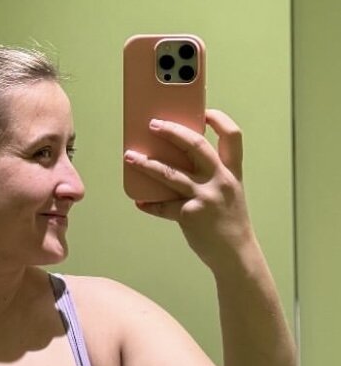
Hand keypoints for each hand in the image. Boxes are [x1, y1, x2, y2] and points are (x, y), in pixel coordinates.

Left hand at [124, 109, 255, 272]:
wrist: (235, 254)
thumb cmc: (229, 223)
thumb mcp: (228, 194)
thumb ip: (210, 178)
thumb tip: (175, 164)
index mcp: (232, 172)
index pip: (232, 136)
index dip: (219, 120)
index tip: (204, 112)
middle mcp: (220, 180)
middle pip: (195, 145)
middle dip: (172, 131)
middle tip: (152, 124)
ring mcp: (205, 197)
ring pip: (170, 174)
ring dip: (146, 164)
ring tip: (130, 157)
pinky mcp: (190, 215)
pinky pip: (163, 206)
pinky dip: (149, 204)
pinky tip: (138, 202)